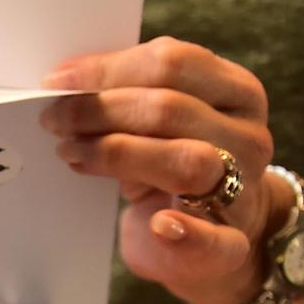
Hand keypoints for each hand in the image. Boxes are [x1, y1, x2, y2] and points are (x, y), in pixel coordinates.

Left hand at [41, 37, 287, 303]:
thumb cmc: (171, 159)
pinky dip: (187, 233)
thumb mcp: (159, 116)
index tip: (56, 82)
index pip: (174, 63)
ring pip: (187, 161)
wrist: (211, 226)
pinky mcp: (232, 241)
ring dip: (116, 155)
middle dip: (100, 111)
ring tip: (72, 153)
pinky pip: (218, 239)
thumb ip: (129, 91)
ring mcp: (245, 188)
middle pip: (171, 110)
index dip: (107, 69)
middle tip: (54, 120)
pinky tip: (160, 226)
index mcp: (236, 91)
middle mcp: (249, 135)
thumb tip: (66, 82)